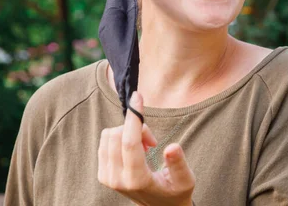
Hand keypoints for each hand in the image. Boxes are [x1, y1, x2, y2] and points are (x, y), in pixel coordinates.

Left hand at [98, 91, 194, 205]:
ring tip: (144, 147)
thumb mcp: (185, 180)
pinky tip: (133, 149)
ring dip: (128, 132)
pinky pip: (105, 140)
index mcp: (137, 180)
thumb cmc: (175, 191)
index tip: (137, 96)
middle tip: (152, 141)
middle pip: (117, 134)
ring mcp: (107, 177)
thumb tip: (172, 147)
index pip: (129, 143)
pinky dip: (120, 137)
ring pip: (109, 134)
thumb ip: (178, 163)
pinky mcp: (102, 173)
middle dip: (137, 128)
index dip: (133, 117)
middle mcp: (117, 179)